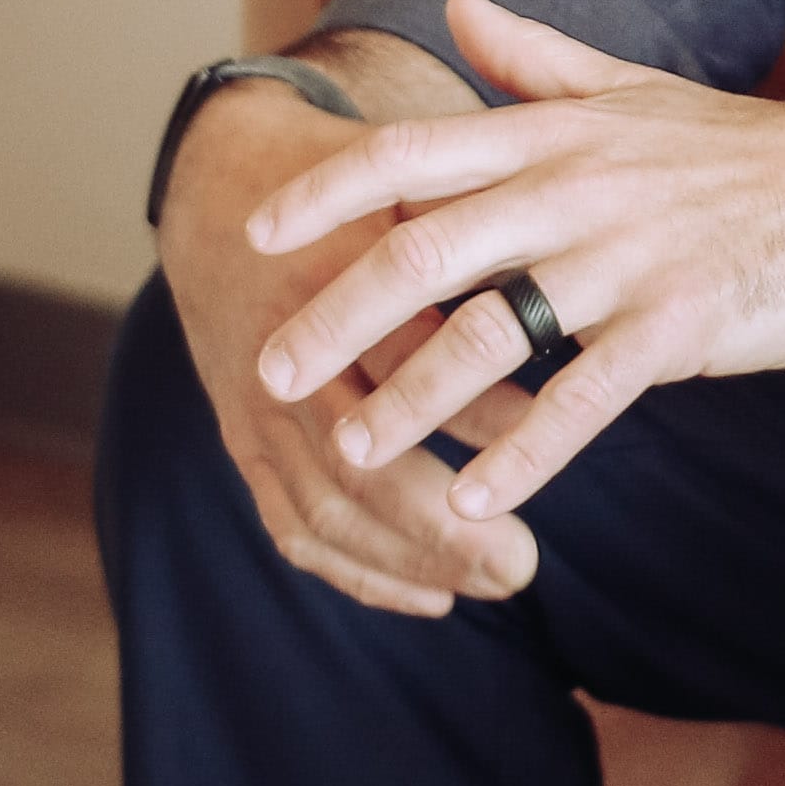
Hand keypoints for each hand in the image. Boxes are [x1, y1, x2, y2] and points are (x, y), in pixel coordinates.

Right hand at [150, 38, 540, 616]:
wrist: (221, 190)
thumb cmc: (351, 189)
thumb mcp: (414, 197)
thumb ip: (474, 255)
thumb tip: (563, 338)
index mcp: (331, 287)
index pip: (407, 371)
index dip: (481, 419)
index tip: (553, 446)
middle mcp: (282, 361)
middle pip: (355, 471)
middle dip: (440, 531)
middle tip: (522, 566)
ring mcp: (252, 411)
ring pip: (322, 514)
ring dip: (407, 563)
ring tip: (494, 581)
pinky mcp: (241, 442)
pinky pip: (290, 526)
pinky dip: (358, 571)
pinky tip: (430, 596)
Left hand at [244, 0, 784, 523]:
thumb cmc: (748, 150)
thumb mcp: (635, 91)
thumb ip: (536, 62)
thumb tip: (462, 5)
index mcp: (559, 133)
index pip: (413, 153)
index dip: (328, 193)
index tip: (255, 235)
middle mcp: (580, 186)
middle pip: (427, 249)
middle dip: (336, 315)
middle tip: (270, 375)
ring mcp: (632, 255)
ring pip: (494, 331)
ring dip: (413, 400)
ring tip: (354, 452)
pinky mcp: (686, 321)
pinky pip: (587, 397)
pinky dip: (524, 452)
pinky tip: (474, 500)